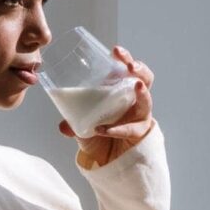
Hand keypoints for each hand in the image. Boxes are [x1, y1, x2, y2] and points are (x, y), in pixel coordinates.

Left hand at [58, 46, 154, 166]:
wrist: (107, 158)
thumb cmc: (99, 134)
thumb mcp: (82, 126)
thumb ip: (73, 123)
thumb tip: (62, 125)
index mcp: (120, 91)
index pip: (127, 69)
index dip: (124, 58)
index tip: (115, 50)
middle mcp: (134, 100)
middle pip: (144, 79)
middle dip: (140, 69)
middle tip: (130, 66)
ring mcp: (140, 115)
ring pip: (146, 101)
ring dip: (142, 93)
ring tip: (136, 86)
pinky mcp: (140, 132)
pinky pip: (131, 129)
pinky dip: (117, 129)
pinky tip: (103, 129)